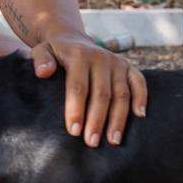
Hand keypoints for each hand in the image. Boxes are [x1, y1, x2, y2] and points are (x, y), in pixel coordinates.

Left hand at [30, 32, 146, 147]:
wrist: (72, 39)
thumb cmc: (55, 53)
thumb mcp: (42, 50)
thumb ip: (41, 59)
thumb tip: (43, 72)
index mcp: (79, 56)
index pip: (78, 86)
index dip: (77, 109)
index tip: (74, 131)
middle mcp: (101, 57)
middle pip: (102, 94)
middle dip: (97, 120)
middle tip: (92, 142)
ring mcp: (117, 62)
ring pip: (121, 93)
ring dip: (118, 118)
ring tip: (113, 140)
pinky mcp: (128, 66)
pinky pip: (139, 82)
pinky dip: (142, 98)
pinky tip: (140, 116)